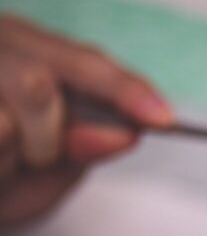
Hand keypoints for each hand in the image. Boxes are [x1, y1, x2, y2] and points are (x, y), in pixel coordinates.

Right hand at [0, 14, 172, 229]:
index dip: (123, 89)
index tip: (163, 120)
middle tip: (30, 160)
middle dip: (45, 140)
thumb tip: (126, 132)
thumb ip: (81, 150)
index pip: (84, 63)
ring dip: (11, 157)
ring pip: (3, 120)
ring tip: (0, 167)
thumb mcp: (47, 174)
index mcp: (25, 49)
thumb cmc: (1, 185)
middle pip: (38, 85)